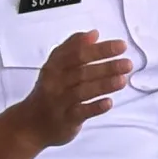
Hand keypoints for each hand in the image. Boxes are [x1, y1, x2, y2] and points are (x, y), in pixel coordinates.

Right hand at [0, 30, 131, 158]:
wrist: (30, 124)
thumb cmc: (49, 90)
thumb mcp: (55, 66)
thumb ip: (73, 47)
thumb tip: (94, 33)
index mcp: (54, 66)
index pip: (78, 54)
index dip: (100, 49)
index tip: (121, 46)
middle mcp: (55, 83)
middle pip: (82, 72)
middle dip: (106, 67)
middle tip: (127, 63)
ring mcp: (59, 102)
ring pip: (83, 91)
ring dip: (104, 85)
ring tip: (123, 80)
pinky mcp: (65, 120)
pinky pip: (81, 112)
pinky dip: (95, 107)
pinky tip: (109, 102)